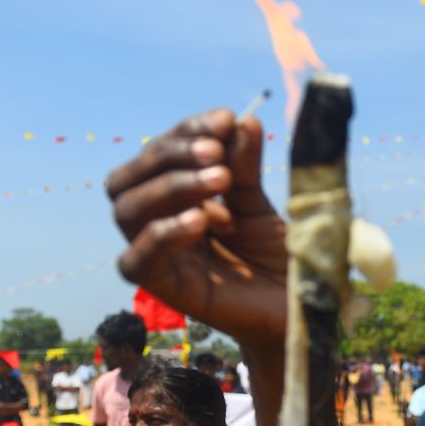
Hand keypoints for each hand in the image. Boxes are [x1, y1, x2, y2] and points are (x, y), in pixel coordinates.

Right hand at [107, 109, 287, 350]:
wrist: (297, 306)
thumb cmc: (274, 255)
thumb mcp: (258, 202)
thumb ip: (244, 166)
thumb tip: (241, 121)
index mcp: (174, 198)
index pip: (159, 153)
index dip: (187, 131)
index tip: (226, 119)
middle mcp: (158, 223)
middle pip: (127, 178)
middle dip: (169, 155)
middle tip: (217, 154)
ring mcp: (158, 257)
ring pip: (126, 211)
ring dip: (169, 186)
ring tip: (220, 180)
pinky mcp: (165, 290)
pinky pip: (136, 261)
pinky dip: (163, 234)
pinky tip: (202, 220)